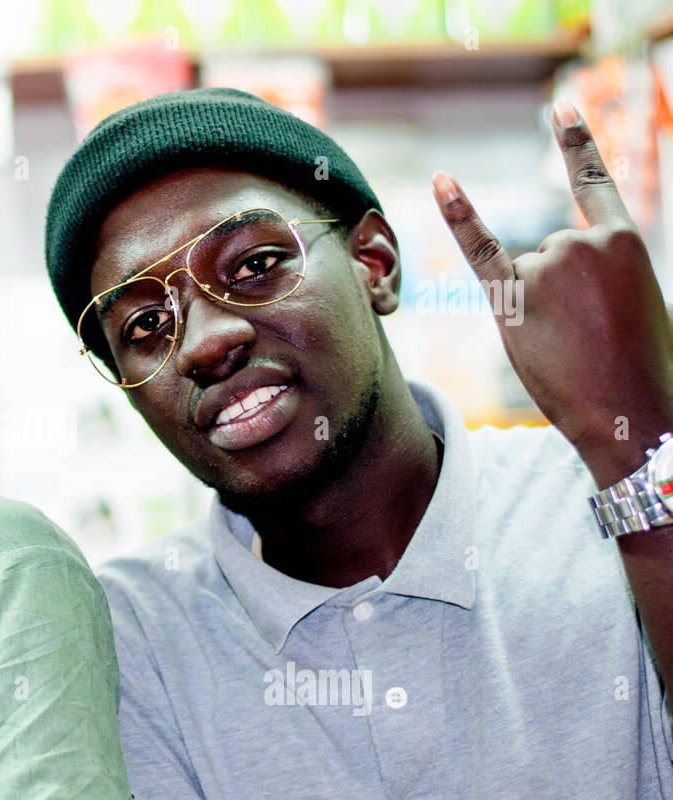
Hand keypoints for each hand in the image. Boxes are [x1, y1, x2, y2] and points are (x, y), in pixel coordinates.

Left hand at [433, 99, 672, 483]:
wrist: (633, 411)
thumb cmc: (639, 366)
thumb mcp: (637, 303)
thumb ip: (602, 273)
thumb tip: (550, 273)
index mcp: (626, 241)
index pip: (595, 182)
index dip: (576, 143)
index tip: (560, 108)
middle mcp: (583, 243)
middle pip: (550, 252)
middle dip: (562, 294)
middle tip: (590, 335)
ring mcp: (548, 269)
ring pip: (525, 275)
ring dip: (539, 311)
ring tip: (571, 344)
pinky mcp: (514, 300)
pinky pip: (479, 250)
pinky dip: (459, 216)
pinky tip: (441, 181)